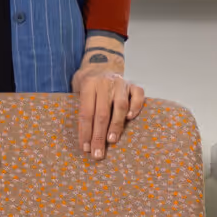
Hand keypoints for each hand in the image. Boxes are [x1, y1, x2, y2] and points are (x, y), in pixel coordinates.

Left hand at [70, 40, 148, 159]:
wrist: (102, 63)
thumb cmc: (89, 84)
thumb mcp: (79, 91)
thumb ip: (82, 109)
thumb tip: (84, 140)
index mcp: (88, 85)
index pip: (86, 113)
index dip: (85, 132)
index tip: (86, 149)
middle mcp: (105, 83)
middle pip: (101, 113)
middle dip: (99, 136)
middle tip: (98, 153)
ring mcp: (121, 82)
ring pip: (119, 106)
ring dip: (115, 125)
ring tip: (112, 141)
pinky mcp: (134, 84)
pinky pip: (138, 95)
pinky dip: (135, 107)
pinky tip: (130, 118)